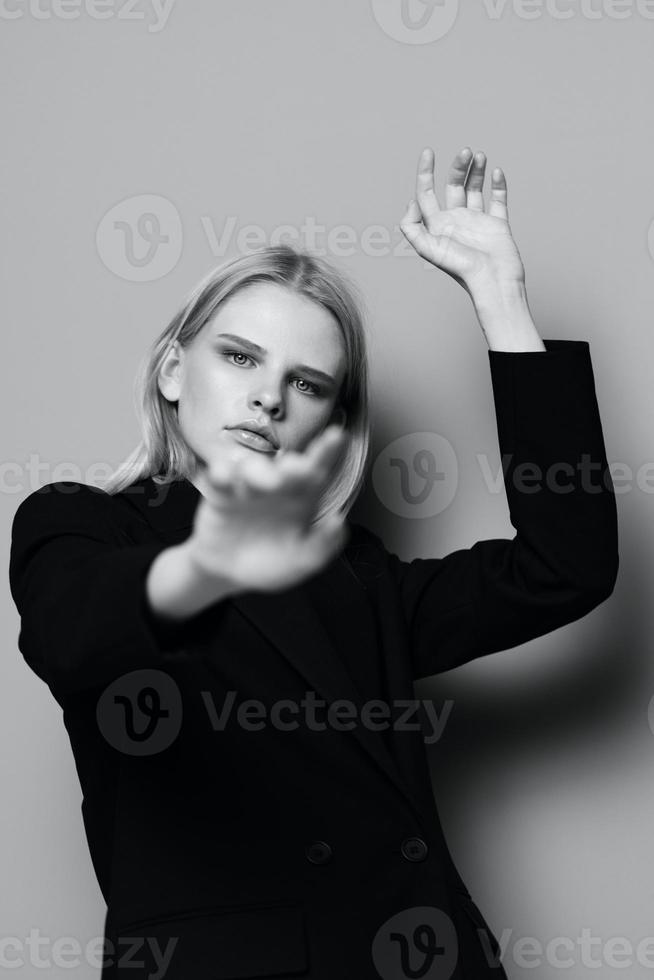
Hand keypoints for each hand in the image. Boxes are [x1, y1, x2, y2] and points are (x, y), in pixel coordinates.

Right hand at [187, 425, 349, 593]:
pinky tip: (225, 478)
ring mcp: (249, 488)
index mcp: (303, 499)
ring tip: (268, 485)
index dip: (328, 453)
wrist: (228, 573)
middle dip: (293, 466)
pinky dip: (222, 473)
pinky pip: (220, 476)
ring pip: (253, 468)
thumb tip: (339, 523)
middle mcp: (278, 488)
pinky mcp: (221, 495)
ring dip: (260, 472)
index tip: (338, 436)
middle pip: (286, 467)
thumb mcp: (300, 562)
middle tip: (296, 469)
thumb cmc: (270, 563)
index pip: (318, 473)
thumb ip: (321, 546)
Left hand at [399, 146, 525, 294]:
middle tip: (466, 151)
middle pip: (452, 186)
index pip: (426, 193)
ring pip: (475, 189)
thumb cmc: (461, 269)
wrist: (492, 281)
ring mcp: (477, 222)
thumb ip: (412, 227)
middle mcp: (455, 221)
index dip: (425, 172)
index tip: (428, 152)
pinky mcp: (497, 225)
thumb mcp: (428, 249)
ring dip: (476, 171)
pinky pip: (498, 200)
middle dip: (457, 167)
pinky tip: (496, 171)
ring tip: (480, 155)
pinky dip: (498, 184)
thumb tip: (411, 201)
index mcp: (437, 225)